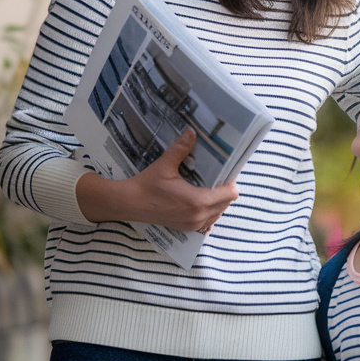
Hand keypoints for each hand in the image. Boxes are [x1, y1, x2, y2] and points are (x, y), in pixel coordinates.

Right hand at [77, 128, 238, 232]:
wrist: (129, 204)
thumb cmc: (147, 185)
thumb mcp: (165, 165)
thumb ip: (181, 148)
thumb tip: (192, 132)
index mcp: (197, 201)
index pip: (230, 194)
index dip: (230, 182)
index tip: (224, 172)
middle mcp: (198, 216)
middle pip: (226, 203)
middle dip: (224, 190)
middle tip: (215, 176)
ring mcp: (193, 225)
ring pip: (218, 213)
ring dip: (217, 201)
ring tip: (207, 187)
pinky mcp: (187, 228)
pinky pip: (208, 221)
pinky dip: (208, 211)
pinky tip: (199, 199)